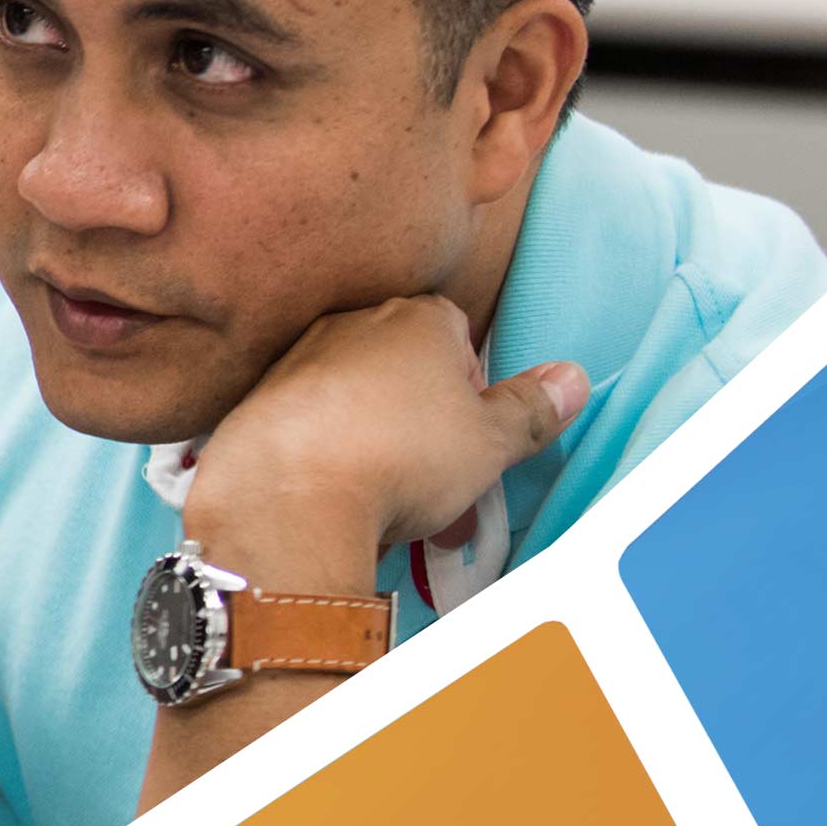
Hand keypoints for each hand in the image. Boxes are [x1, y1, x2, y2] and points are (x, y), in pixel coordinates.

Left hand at [183, 294, 587, 589]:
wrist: (287, 496)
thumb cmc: (400, 458)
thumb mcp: (490, 442)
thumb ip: (531, 409)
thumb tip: (572, 378)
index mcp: (417, 318)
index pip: (456, 335)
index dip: (468, 391)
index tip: (469, 441)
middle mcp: (352, 323)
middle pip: (402, 369)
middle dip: (421, 427)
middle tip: (434, 490)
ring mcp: (296, 359)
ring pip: (353, 401)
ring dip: (372, 445)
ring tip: (384, 507)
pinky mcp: (254, 401)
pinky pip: (305, 425)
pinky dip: (322, 456)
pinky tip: (330, 499)